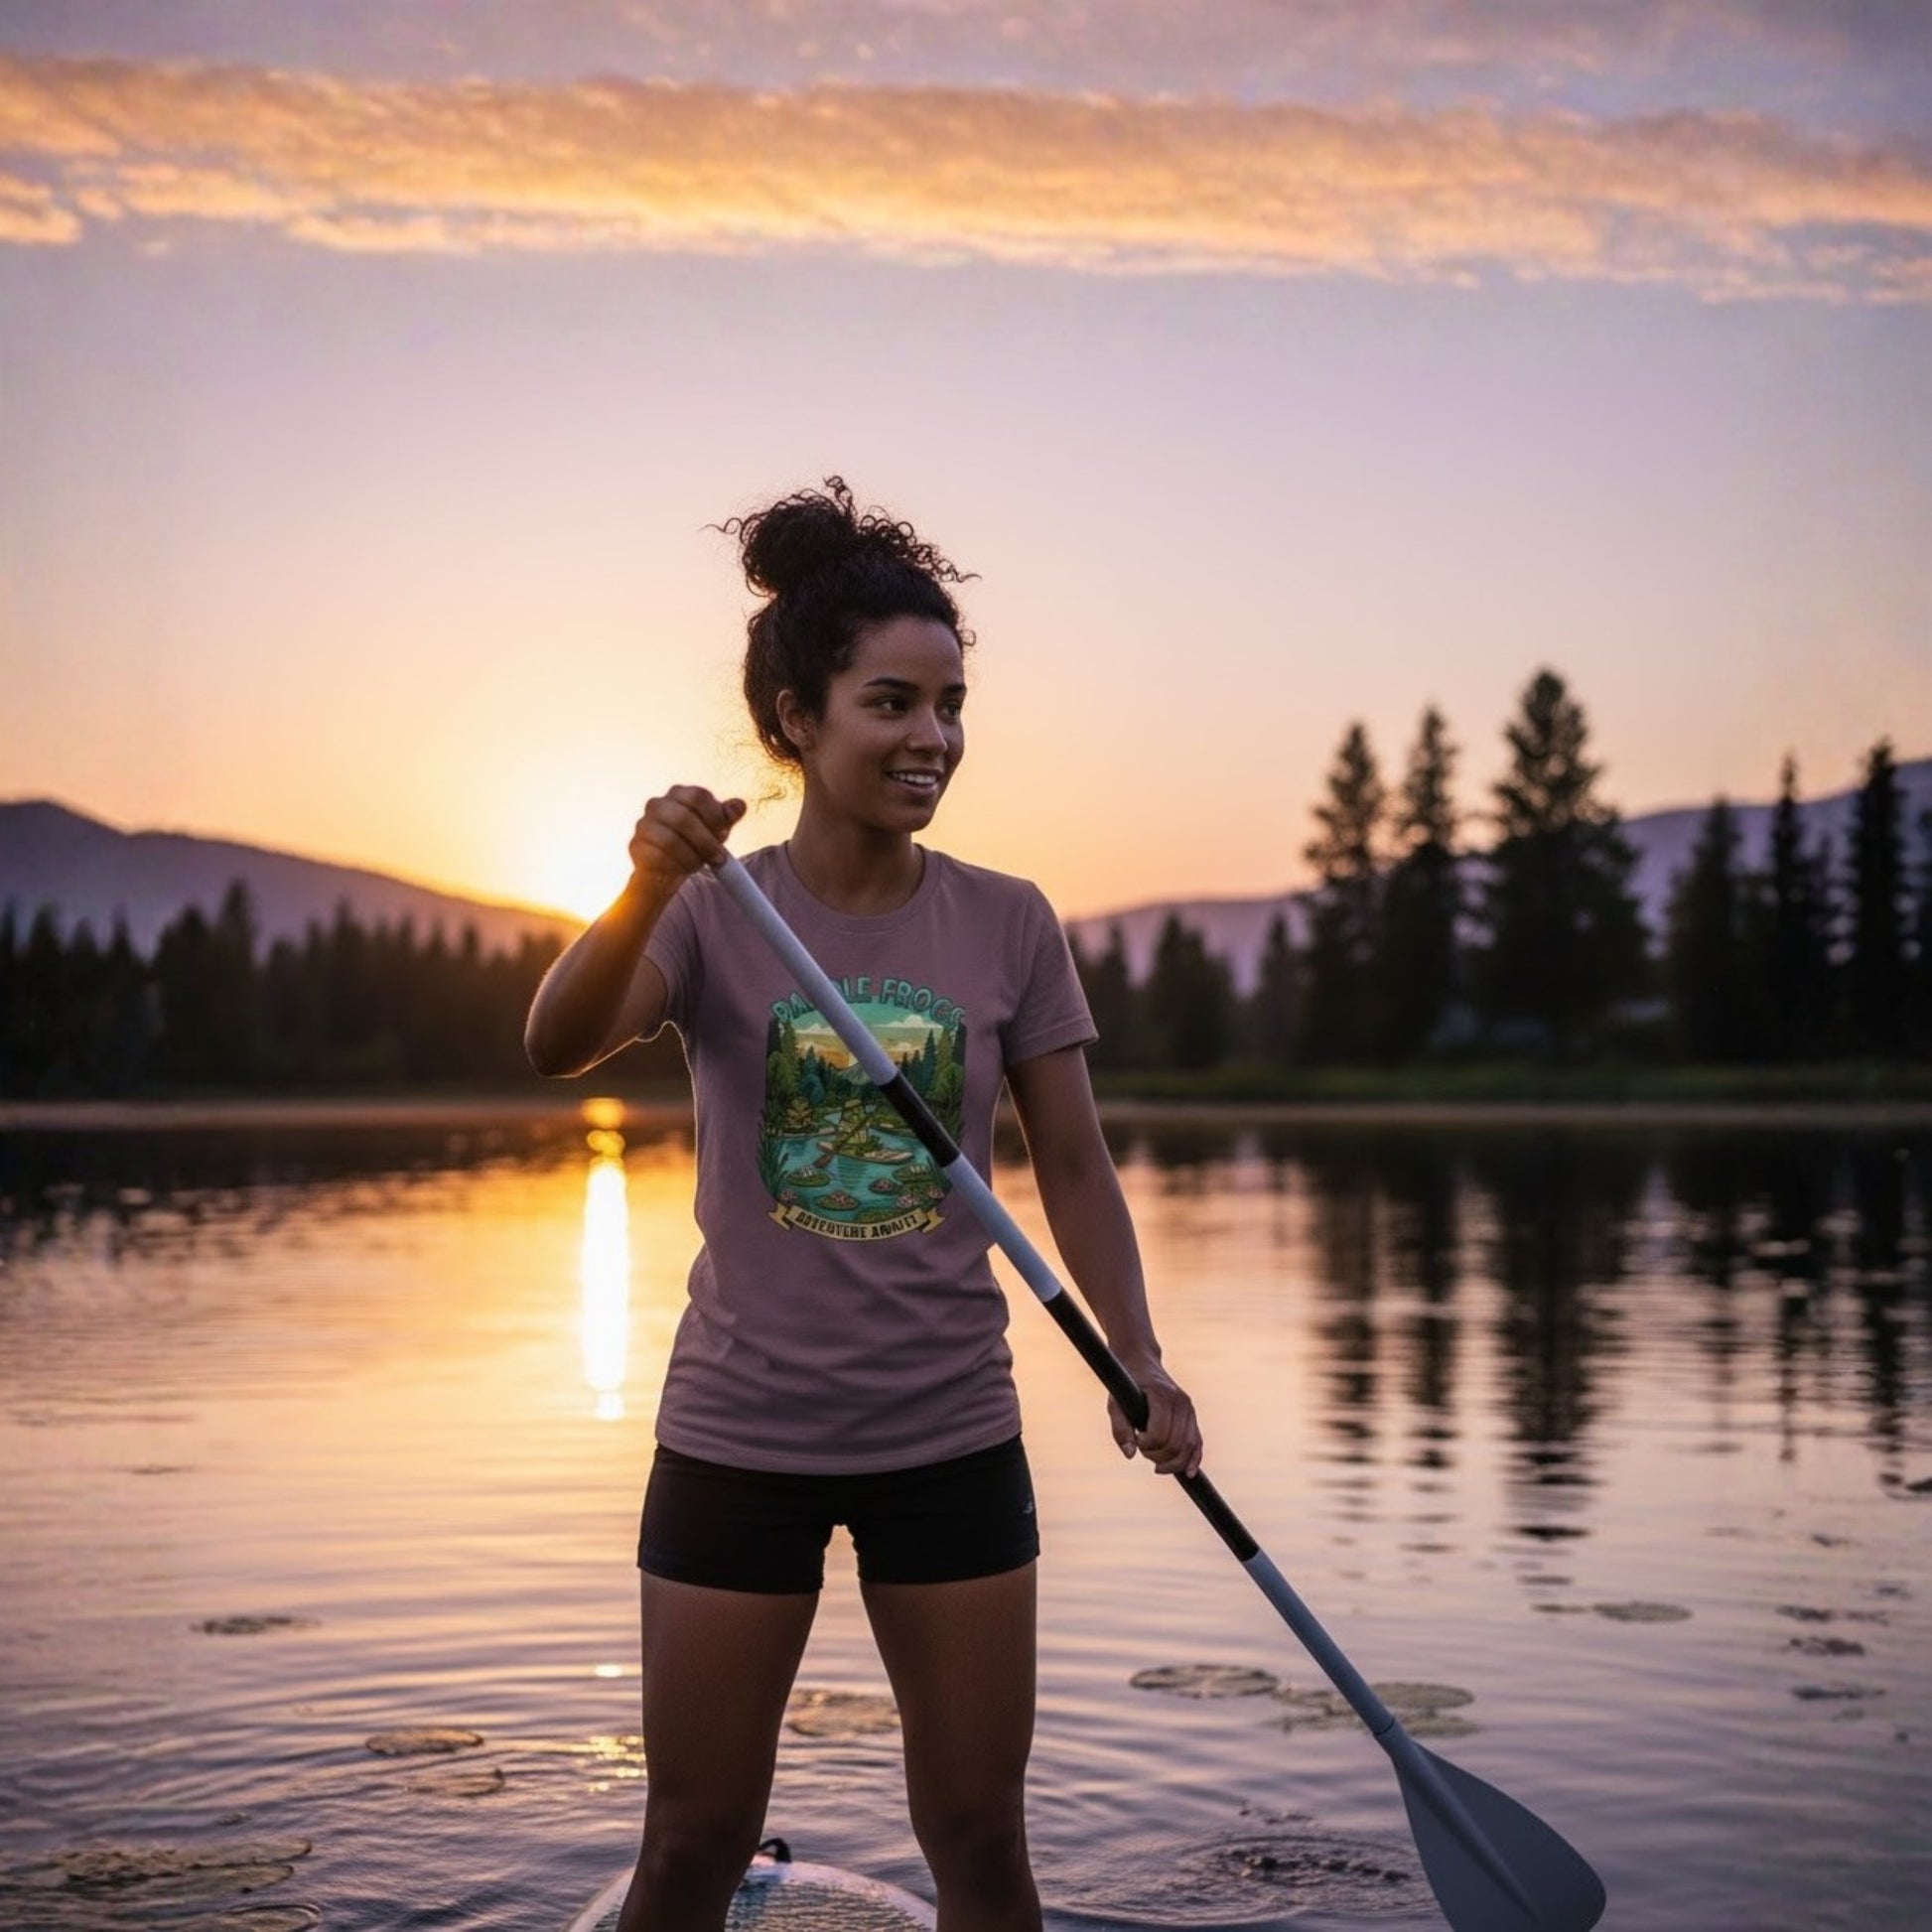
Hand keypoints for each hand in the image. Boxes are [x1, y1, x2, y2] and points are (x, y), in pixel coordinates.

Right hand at [628, 785, 744, 892]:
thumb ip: (726, 817)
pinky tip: (681, 869)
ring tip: (699, 864)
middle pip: (683, 818)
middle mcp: (658, 804)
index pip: (698, 796)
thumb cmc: (694, 843)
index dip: (714, 816)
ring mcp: (643, 824)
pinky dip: (675, 866)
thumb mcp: (715, 829)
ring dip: (691, 857)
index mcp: (680, 794)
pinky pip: (658, 857)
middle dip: (705, 841)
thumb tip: (740, 806)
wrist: (667, 868)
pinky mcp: (635, 845)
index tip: (724, 834)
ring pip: (670, 840)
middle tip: (719, 858)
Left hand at [1108, 1350, 1202, 1478]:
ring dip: (1173, 1462)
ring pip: (1189, 1446)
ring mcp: (1189, 1409)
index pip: (1159, 1433)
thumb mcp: (1115, 1403)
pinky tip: (1189, 1473)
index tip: (1137, 1439)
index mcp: (1162, 1395)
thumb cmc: (1126, 1384)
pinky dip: (1194, 1459)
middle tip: (1143, 1450)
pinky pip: (1198, 1442)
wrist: (1141, 1363)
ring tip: (1156, 1463)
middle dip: (1158, 1456)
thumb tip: (1130, 1455)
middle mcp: (1181, 1402)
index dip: (1146, 1445)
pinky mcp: (1192, 1416)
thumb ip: (1120, 1429)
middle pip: (1175, 1444)